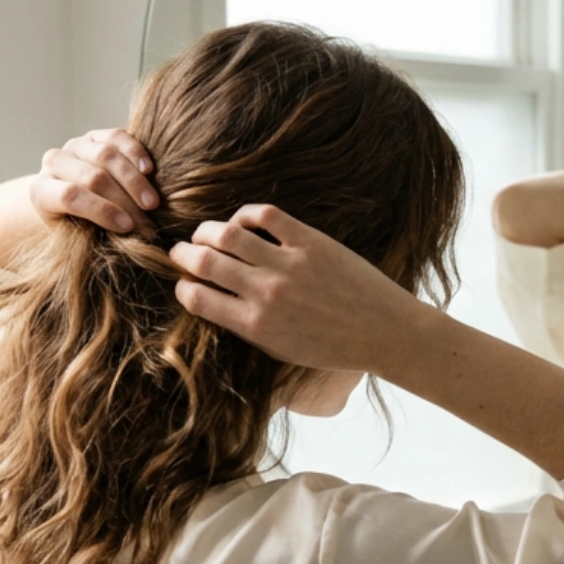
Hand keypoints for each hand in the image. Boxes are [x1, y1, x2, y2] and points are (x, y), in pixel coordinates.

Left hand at [29, 128, 161, 234]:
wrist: (72, 201)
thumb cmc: (77, 226)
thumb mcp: (75, 237)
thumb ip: (91, 236)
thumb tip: (125, 242)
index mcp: (42, 191)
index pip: (70, 197)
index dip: (100, 211)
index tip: (127, 228)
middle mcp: (54, 163)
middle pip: (92, 177)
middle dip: (123, 200)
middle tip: (147, 222)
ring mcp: (74, 145)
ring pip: (106, 154)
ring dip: (134, 180)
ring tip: (153, 203)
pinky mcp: (95, 135)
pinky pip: (116, 136)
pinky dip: (135, 152)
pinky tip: (149, 170)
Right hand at [168, 204, 423, 372]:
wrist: (384, 333)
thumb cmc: (333, 348)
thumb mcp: (281, 349)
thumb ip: (247, 326)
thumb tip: (216, 302)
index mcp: (255, 325)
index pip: (197, 298)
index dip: (182, 287)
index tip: (183, 283)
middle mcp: (266, 293)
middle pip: (204, 262)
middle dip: (183, 254)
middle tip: (179, 251)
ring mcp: (288, 264)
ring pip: (228, 234)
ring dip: (207, 231)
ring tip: (204, 234)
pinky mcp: (311, 241)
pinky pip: (267, 216)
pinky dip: (247, 214)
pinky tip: (242, 221)